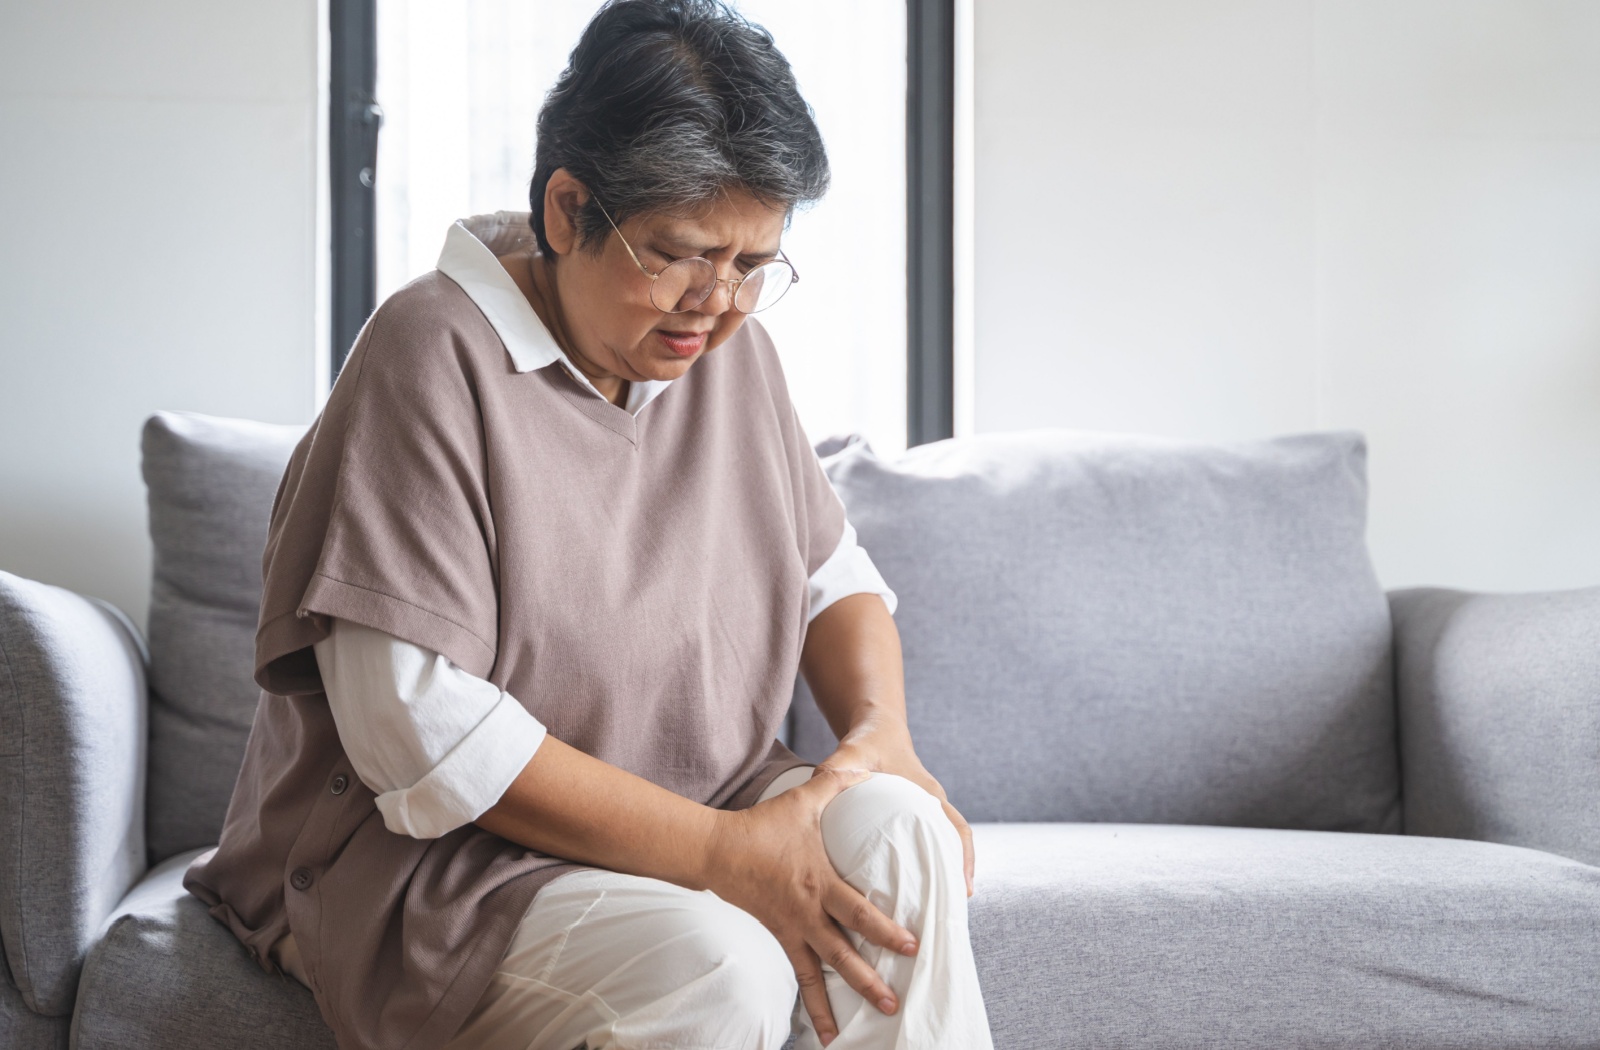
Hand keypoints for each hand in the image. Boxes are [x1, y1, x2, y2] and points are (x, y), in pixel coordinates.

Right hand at [703, 766, 918, 1045]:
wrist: (717, 850)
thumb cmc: (764, 824)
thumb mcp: (803, 799)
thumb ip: (836, 782)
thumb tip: (864, 768)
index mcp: (819, 882)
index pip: (858, 911)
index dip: (885, 930)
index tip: (911, 946)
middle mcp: (807, 912)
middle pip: (842, 954)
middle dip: (869, 981)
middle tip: (894, 1002)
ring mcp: (792, 929)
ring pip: (820, 974)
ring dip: (839, 1004)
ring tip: (858, 1031)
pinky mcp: (780, 936)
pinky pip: (798, 975)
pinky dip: (811, 1003)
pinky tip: (823, 1029)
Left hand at [817, 719, 975, 897]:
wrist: (876, 729)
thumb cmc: (870, 743)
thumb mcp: (853, 752)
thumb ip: (837, 768)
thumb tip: (818, 787)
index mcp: (927, 794)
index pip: (957, 828)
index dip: (964, 858)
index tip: (965, 887)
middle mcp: (931, 806)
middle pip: (954, 846)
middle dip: (955, 878)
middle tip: (950, 911)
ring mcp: (922, 814)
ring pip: (940, 849)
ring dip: (939, 876)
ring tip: (931, 911)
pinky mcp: (909, 820)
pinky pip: (922, 846)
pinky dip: (921, 868)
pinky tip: (904, 893)